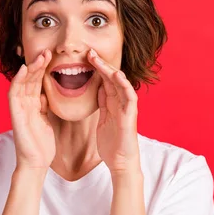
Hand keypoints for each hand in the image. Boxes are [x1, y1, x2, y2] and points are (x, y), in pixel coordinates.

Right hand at [8, 49, 54, 173]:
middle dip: (38, 65)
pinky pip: (14, 94)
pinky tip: (23, 70)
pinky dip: (18, 81)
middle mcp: (24, 104)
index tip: (53, 57)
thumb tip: (45, 94)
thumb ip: (44, 107)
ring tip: (40, 56)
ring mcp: (18, 108)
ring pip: (23, 83)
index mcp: (32, 105)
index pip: (37, 83)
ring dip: (31, 69)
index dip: (43, 69)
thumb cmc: (42, 144)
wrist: (36, 162)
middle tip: (48, 51)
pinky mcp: (15, 114)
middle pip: (30, 80)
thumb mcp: (47, 121)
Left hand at [87, 49, 140, 175]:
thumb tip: (98, 87)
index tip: (84, 57)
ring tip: (99, 60)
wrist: (121, 162)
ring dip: (110, 70)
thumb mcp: (103, 119)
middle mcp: (121, 102)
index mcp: (113, 102)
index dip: (95, 68)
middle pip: (111, 78)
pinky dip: (124, 85)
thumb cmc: (112, 142)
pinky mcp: (130, 116)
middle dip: (101, 64)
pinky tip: (117, 76)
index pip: (104, 80)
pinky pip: (129, 97)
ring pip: (120, 84)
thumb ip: (102, 103)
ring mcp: (127, 108)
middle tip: (89, 52)